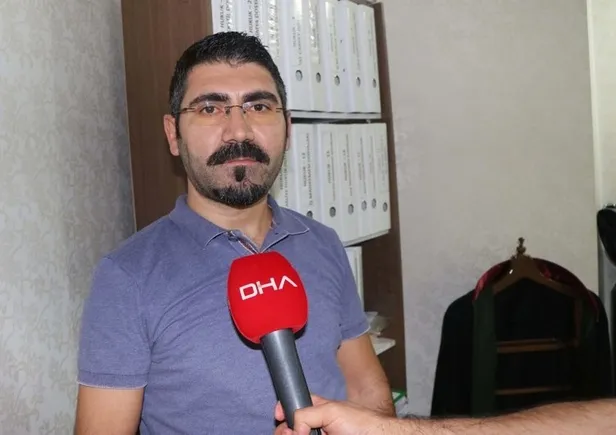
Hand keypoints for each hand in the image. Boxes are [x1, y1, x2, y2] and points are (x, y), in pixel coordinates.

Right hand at [274, 395, 394, 434]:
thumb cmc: (361, 423)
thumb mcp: (331, 410)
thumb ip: (307, 414)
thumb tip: (294, 428)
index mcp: (318, 410)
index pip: (294, 407)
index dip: (283, 410)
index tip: (278, 415)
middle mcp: (316, 426)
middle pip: (290, 428)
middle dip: (284, 429)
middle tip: (288, 432)